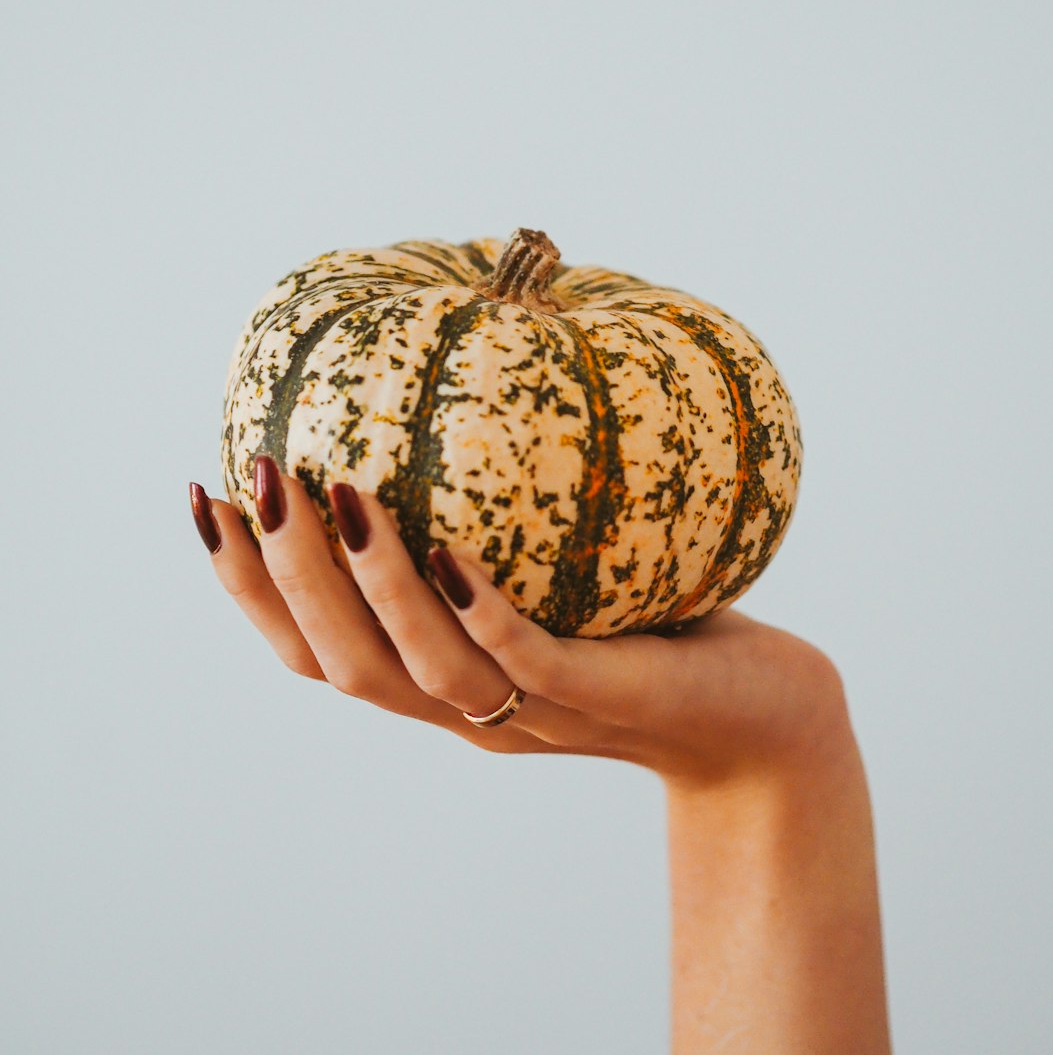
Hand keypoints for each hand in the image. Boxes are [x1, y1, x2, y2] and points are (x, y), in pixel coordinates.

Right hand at [190, 458, 846, 788]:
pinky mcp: (609, 700)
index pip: (314, 650)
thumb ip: (494, 523)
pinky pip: (531, 661)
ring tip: (334, 493)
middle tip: (251, 477)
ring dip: (367, 585)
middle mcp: (470, 713)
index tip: (205, 497)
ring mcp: (537, 714)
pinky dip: (478, 609)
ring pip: (423, 670)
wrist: (769, 728)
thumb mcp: (558, 570)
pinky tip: (446, 547)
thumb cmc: (658, 632)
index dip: (248, 585)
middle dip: (284, 575)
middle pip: (344, 664)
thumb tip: (442, 403)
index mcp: (438, 684)